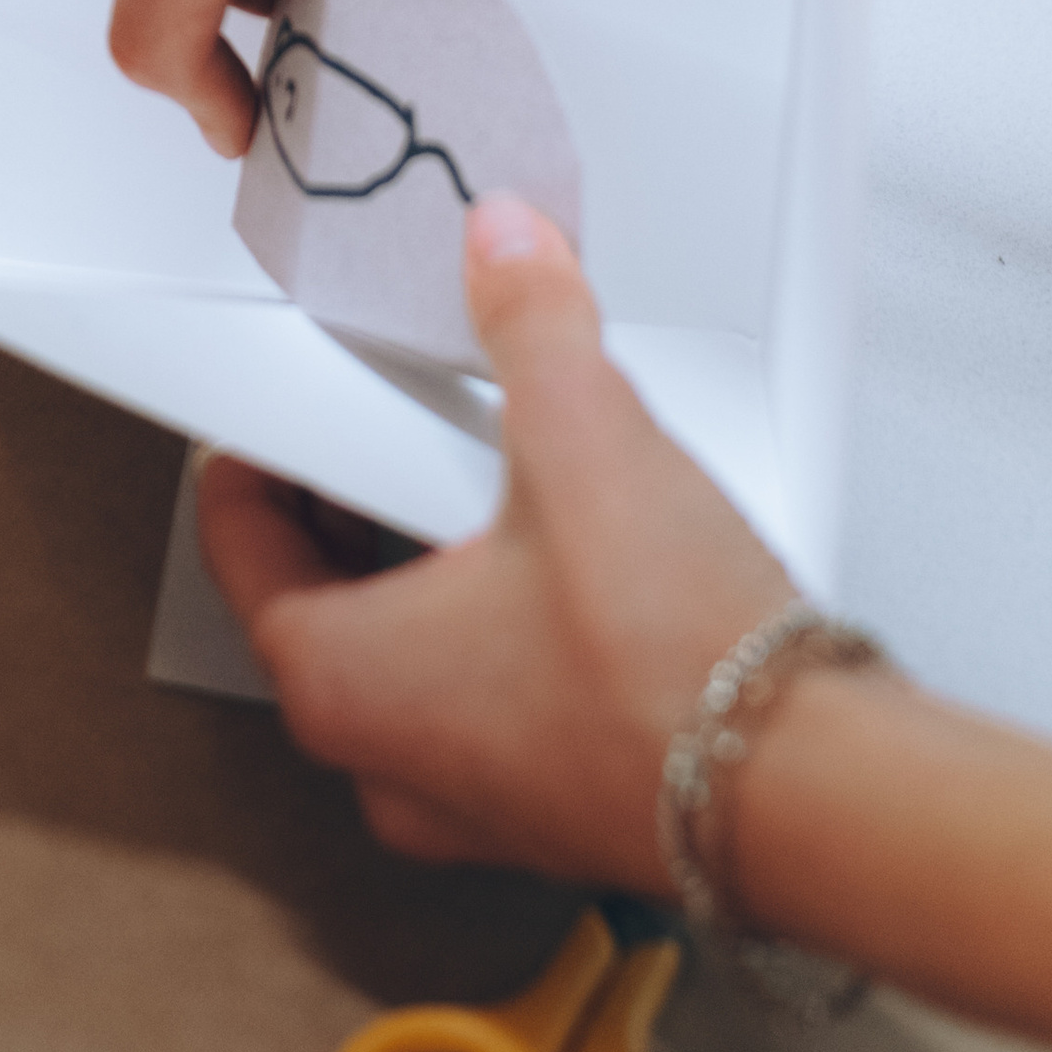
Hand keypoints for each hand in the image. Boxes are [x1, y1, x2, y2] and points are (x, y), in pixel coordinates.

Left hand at [200, 197, 790, 883]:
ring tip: (488, 478)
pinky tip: (568, 563)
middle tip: (385, 420)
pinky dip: (499, 624)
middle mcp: (387, 762)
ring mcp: (471, 800)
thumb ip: (530, 320)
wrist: (813, 797)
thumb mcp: (582, 438)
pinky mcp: (552, 805)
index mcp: (338, 682)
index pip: (239, 544)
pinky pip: (485, 697)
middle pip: (320, 594)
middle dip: (352, 496)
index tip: (277, 408)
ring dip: (432, 562)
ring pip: (407, 653)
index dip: (258, 453)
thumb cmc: (671, 669)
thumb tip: (506, 246)